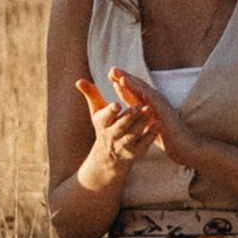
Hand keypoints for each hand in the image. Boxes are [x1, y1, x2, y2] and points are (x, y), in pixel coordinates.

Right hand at [74, 73, 164, 191]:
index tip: (116, 104)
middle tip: (139, 106)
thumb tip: (79, 80)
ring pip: (134, 134)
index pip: (105, 118)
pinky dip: (151, 134)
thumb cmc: (105, 126)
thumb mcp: (97, 111)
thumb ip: (91, 95)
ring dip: (142, 122)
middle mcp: (112, 136)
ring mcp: (125, 145)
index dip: (110, 112)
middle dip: (129, 116)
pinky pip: (145, 143)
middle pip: (121, 126)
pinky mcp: (137, 151)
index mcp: (102, 124)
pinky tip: (158, 123)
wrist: (110, 156)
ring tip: (150, 109)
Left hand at [108, 70, 206, 171]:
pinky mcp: (168, 117)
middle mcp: (156, 101)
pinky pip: (159, 107)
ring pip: (147, 94)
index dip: (123, 79)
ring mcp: (162, 107)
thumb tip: (125, 101)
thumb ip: (136, 109)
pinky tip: (143, 95)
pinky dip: (151, 100)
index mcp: (150, 102)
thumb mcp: (146, 119)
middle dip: (126, 77)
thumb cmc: (164, 133)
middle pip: (139, 87)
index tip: (110, 72)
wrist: (183, 145)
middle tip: (112, 70)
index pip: (135, 88)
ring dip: (135, 86)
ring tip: (123, 78)